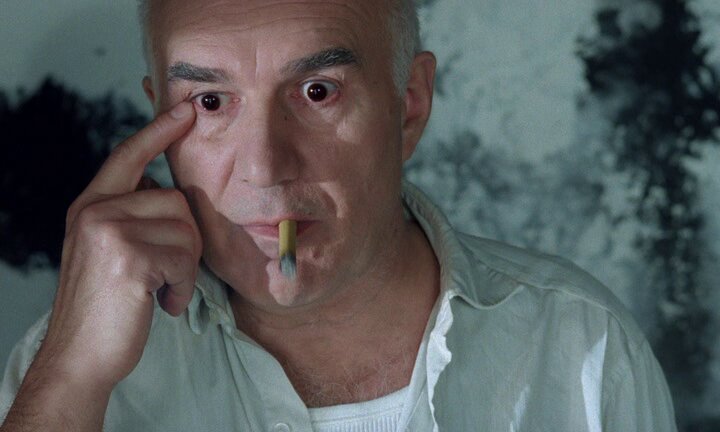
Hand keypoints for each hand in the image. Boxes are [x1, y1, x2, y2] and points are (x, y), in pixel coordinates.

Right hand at [38, 101, 200, 390]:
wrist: (79, 357)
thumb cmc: (107, 307)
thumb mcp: (110, 251)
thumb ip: (132, 217)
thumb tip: (171, 195)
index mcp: (91, 205)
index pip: (128, 155)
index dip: (158, 131)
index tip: (186, 110)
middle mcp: (95, 210)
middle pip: (176, 200)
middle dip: (185, 241)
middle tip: (166, 275)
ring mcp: (108, 230)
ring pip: (186, 229)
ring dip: (185, 268)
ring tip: (161, 290)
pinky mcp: (128, 256)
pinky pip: (185, 258)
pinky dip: (183, 287)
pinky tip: (161, 304)